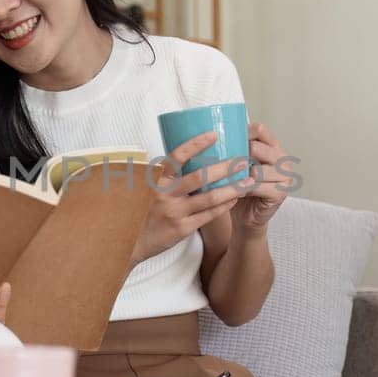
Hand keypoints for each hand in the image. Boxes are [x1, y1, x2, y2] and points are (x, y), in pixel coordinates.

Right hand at [130, 131, 239, 265]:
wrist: (130, 241)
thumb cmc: (141, 209)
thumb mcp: (146, 188)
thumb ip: (164, 175)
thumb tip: (187, 155)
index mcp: (156, 180)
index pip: (177, 157)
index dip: (195, 144)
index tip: (213, 134)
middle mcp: (165, 195)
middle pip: (199, 177)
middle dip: (224, 168)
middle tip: (241, 161)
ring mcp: (174, 213)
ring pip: (209, 198)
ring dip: (231, 189)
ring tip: (247, 181)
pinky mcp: (182, 229)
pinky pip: (208, 215)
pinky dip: (224, 206)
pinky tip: (234, 198)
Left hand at [231, 123, 290, 233]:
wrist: (245, 216)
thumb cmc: (239, 187)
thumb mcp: (236, 165)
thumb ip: (233, 150)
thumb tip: (206, 135)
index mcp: (273, 147)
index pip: (260, 130)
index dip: (242, 133)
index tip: (226, 140)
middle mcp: (282, 159)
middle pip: (259, 148)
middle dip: (240, 157)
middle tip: (226, 166)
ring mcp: (285, 176)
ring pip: (257, 170)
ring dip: (240, 176)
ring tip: (230, 181)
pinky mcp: (281, 193)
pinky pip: (257, 187)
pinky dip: (243, 190)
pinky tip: (236, 192)